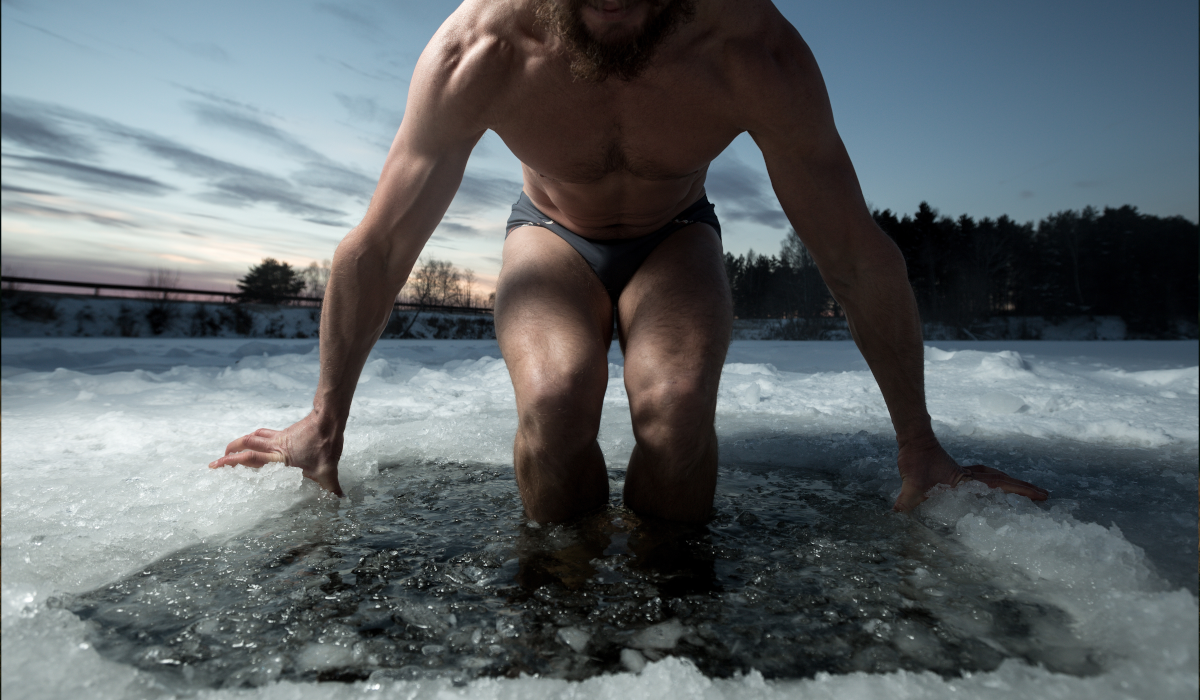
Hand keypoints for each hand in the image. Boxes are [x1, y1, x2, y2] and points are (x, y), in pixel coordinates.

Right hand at [209, 412, 344, 495]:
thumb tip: (340, 500)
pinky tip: (257, 443)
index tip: (217, 465)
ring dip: (240, 443)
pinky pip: (264, 434)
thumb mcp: (329, 470)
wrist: (329, 420)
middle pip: (246, 444)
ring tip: (231, 451)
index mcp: (280, 457)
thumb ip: (331, 487)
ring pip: (253, 436)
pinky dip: (255, 437)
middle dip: (229, 452)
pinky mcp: (284, 433)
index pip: (251, 458)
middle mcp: (275, 446)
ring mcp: (279, 437)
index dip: (232, 461)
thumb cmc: (326, 445)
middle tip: (217, 461)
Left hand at [893, 439, 1047, 511]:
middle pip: (1003, 481)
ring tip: (1027, 493)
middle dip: (1024, 489)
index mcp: (966, 479)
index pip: (999, 485)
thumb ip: (908, 497)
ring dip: (1011, 485)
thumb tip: (898, 512)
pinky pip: (983, 479)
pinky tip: (993, 492)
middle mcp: (970, 476)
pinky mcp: (957, 474)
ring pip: (995, 478)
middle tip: (1044, 496)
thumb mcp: (911, 480)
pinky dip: (995, 483)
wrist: (913, 439)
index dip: (1020, 490)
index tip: (1041, 495)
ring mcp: (965, 474)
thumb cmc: (915, 458)